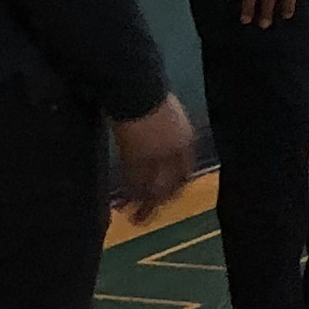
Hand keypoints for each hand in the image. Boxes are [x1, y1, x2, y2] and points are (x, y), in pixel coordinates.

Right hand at [109, 96, 194, 220]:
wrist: (136, 88)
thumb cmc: (148, 93)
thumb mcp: (166, 114)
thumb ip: (166, 132)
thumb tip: (158, 142)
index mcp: (185, 140)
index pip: (185, 171)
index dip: (176, 184)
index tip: (168, 193)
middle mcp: (175, 153)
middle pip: (171, 185)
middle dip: (161, 200)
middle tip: (151, 213)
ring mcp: (156, 158)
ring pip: (152, 189)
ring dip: (144, 207)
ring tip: (136, 220)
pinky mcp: (136, 159)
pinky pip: (134, 184)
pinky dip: (130, 197)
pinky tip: (124, 206)